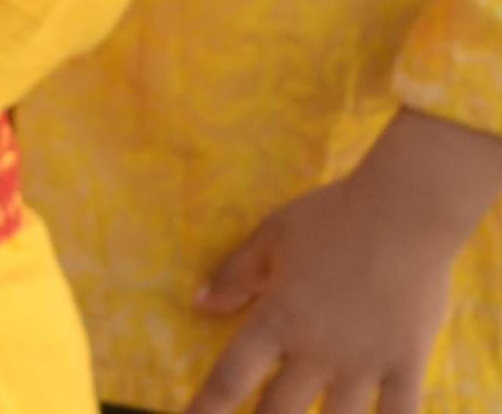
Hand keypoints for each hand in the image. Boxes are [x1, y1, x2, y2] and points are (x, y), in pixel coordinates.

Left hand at [182, 111, 501, 413]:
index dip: (208, 407)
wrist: (404, 213)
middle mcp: (316, 351)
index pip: (231, 377)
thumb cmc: (331, 218)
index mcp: (276, 320)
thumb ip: (235, 275)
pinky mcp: (407, 362)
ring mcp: (364, 362)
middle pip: (279, 411)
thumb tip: (199, 304)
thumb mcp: (270, 238)